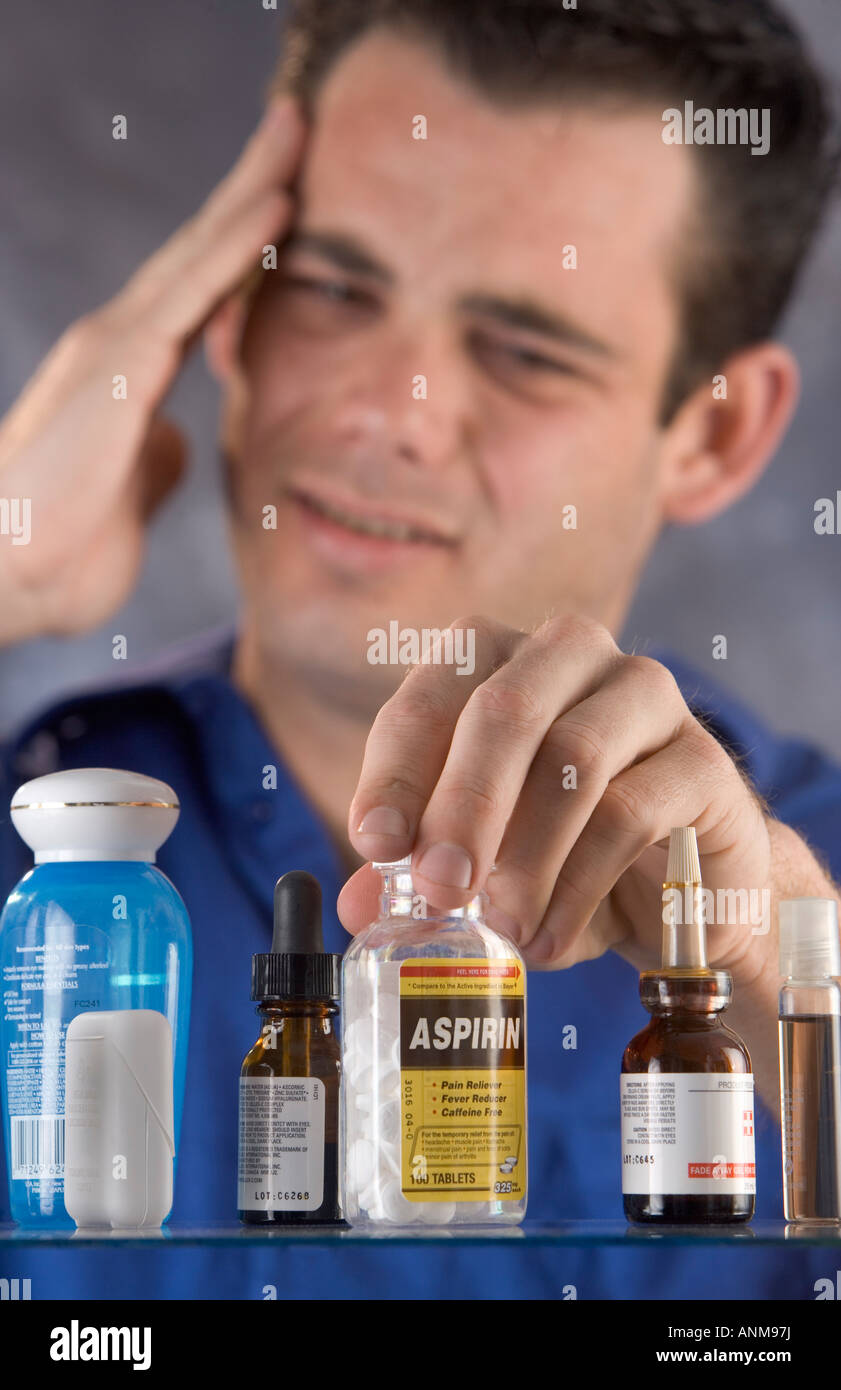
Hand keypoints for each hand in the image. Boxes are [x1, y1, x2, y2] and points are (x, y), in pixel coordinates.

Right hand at [0, 97, 304, 642]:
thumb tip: (171, 439)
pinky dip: (237, 248)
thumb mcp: (129, 492)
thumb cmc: (62, 545)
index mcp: (130, 370)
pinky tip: (277, 208)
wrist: (8, 575)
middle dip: (250, 183)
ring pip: (198, 252)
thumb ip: (151, 454)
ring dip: (251, 188)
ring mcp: (114, 346)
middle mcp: (120, 341)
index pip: (201, 289)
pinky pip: (191, 295)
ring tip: (297, 128)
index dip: (245, 240)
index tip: (290, 195)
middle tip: (297, 122)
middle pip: (199, 250)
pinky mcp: (116, 368)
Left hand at [339, 614, 783, 979]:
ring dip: (526, 854)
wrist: (682, 889)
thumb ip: (420, 874)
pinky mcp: (702, 760)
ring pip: (573, 755)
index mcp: (501, 662)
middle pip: (505, 707)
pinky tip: (552, 937)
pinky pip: (632, 810)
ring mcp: (646, 698)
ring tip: (504, 928)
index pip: (433, 692)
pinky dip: (580, 885)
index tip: (374, 843)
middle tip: (439, 890)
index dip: (397, 768)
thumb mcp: (482, 864)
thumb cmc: (565, 852)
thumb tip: (357, 905)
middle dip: (461, 805)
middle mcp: (572, 657)